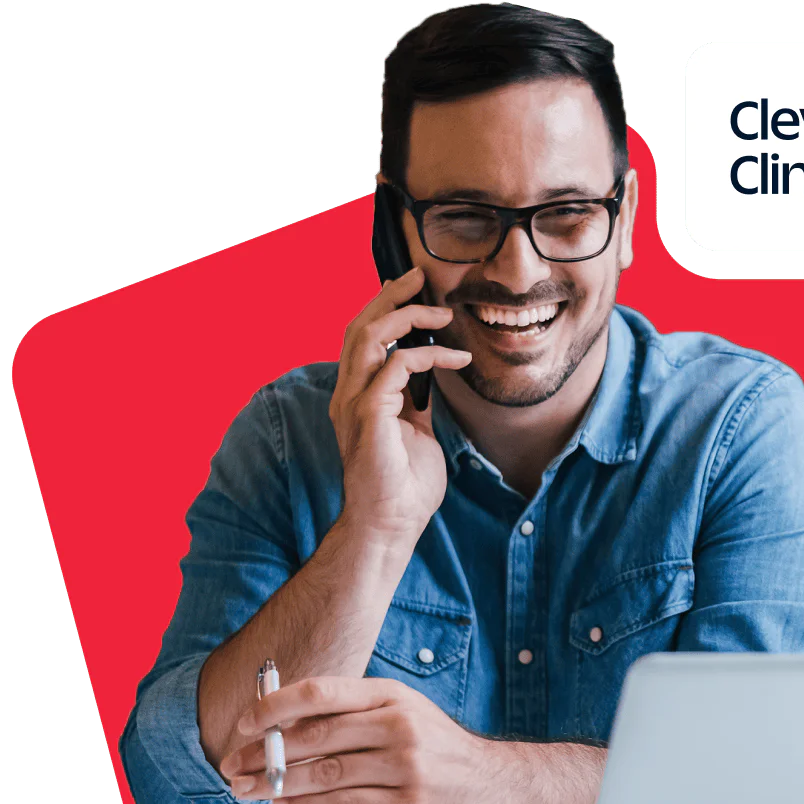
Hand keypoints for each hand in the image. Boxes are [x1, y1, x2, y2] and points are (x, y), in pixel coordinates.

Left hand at [220, 676, 500, 803]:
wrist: (492, 782)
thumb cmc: (435, 747)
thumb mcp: (400, 712)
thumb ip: (351, 715)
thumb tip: (285, 722)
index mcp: (389, 695)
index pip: (321, 692)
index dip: (276, 706)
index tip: (244, 723)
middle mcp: (398, 724)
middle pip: (316, 735)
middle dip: (266, 752)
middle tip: (234, 765)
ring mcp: (406, 765)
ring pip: (325, 773)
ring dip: (279, 784)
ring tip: (250, 791)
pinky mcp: (409, 803)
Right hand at [329, 267, 470, 539]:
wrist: (391, 525)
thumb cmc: (404, 487)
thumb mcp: (414, 431)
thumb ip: (413, 401)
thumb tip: (429, 376)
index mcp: (355, 396)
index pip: (360, 338)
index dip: (382, 308)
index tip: (412, 290)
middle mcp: (347, 395)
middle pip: (358, 326)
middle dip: (389, 296)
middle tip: (419, 277)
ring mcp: (353, 404)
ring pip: (368, 336)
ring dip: (406, 316)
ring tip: (440, 312)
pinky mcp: (368, 415)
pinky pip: (394, 366)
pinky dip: (427, 355)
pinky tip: (455, 359)